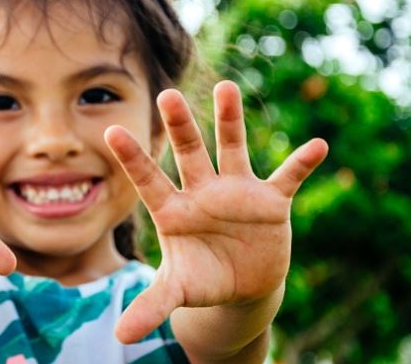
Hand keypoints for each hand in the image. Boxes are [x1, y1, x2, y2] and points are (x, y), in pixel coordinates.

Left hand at [105, 81, 327, 342]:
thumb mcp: (178, 291)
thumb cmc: (201, 280)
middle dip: (180, 126)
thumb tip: (121, 338)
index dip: (132, 159)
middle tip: (167, 96)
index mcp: (174, 210)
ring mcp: (237, 193)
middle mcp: (202, 192)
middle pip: (189, 153)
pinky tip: (316, 147)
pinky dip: (301, 164)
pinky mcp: (271, 203)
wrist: (241, 283)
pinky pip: (287, 178)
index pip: (148, 180)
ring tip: (226, 88)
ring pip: (232, 149)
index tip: (110, 131)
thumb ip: (152, 305)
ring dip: (230, 121)